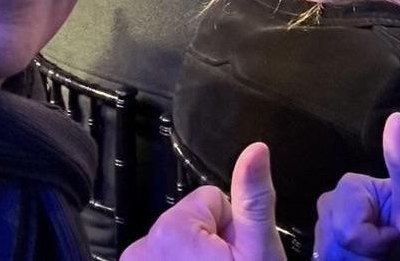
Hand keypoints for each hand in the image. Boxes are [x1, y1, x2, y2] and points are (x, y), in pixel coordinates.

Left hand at [121, 142, 286, 260]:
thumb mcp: (259, 251)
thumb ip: (254, 200)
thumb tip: (256, 149)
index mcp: (171, 229)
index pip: (211, 199)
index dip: (231, 227)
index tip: (236, 256)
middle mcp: (140, 246)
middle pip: (191, 221)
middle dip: (211, 245)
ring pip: (177, 243)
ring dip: (193, 259)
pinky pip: (160, 259)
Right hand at [314, 113, 399, 260]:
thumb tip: (396, 117)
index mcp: (350, 186)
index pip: (347, 226)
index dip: (373, 239)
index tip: (394, 234)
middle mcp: (331, 204)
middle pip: (334, 241)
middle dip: (364, 252)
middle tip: (388, 246)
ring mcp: (325, 229)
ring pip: (330, 255)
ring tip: (380, 255)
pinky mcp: (326, 249)